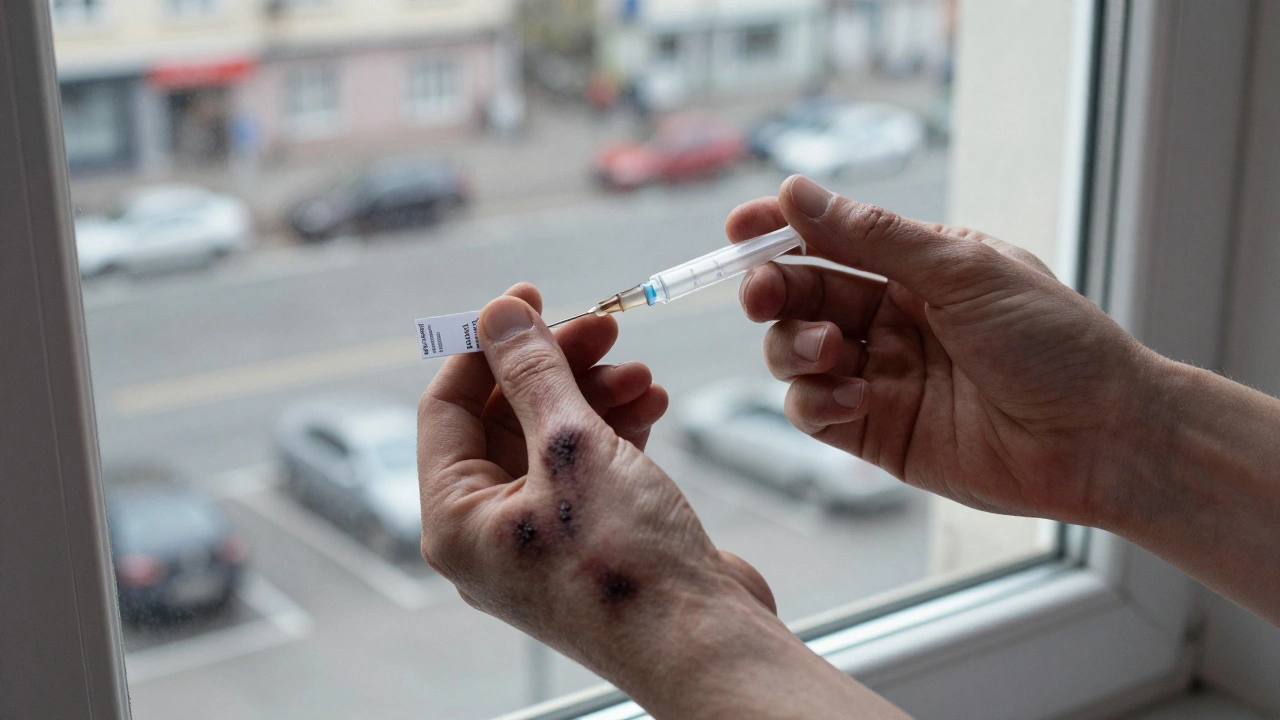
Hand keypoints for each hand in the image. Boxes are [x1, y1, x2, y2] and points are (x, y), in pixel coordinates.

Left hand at [416, 284, 782, 712]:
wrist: (703, 643)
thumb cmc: (626, 564)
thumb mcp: (572, 448)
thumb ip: (532, 373)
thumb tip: (498, 313)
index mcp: (455, 519)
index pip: (447, 407)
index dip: (484, 345)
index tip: (529, 298)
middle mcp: (488, 533)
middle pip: (505, 418)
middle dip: (556, 367)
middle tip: (604, 325)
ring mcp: (539, 540)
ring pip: (552, 439)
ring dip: (594, 395)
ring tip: (643, 375)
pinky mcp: (589, 541)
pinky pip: (586, 468)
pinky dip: (615, 430)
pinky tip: (653, 406)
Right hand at [732, 176, 1158, 526]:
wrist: (1100, 436)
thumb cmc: (1052, 341)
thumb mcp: (964, 270)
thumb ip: (874, 238)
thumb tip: (799, 191)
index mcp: (915, 267)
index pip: (828, 238)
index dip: (778, 229)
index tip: (739, 227)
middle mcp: (890, 317)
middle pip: (800, 293)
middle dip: (771, 288)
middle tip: (762, 292)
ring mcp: (880, 374)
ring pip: (793, 351)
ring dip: (792, 345)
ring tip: (832, 350)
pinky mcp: (874, 431)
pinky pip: (813, 410)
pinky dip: (814, 400)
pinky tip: (853, 397)